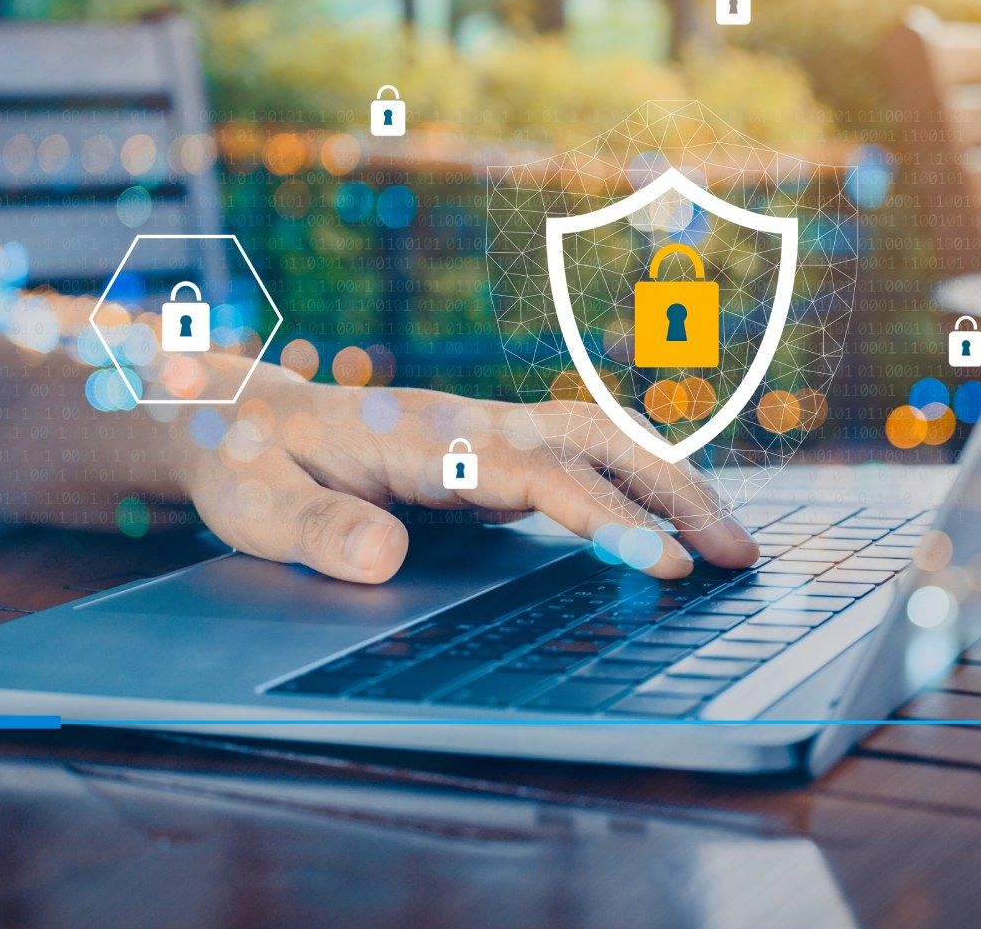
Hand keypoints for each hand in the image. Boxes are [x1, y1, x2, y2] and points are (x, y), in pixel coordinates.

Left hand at [180, 362, 757, 584]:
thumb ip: (314, 529)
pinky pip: (582, 458)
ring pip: (601, 440)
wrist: (239, 417)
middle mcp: (474, 425)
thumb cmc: (248, 462)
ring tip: (728, 540)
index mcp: (428, 438)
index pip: (540, 475)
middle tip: (741, 555)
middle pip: (596, 441)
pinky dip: (638, 481)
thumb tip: (389, 557)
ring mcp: (487, 432)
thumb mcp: (253, 503)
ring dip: (670, 481)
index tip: (664, 564)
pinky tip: (664, 519)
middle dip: (675, 491)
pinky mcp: (490, 449)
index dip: (605, 518)